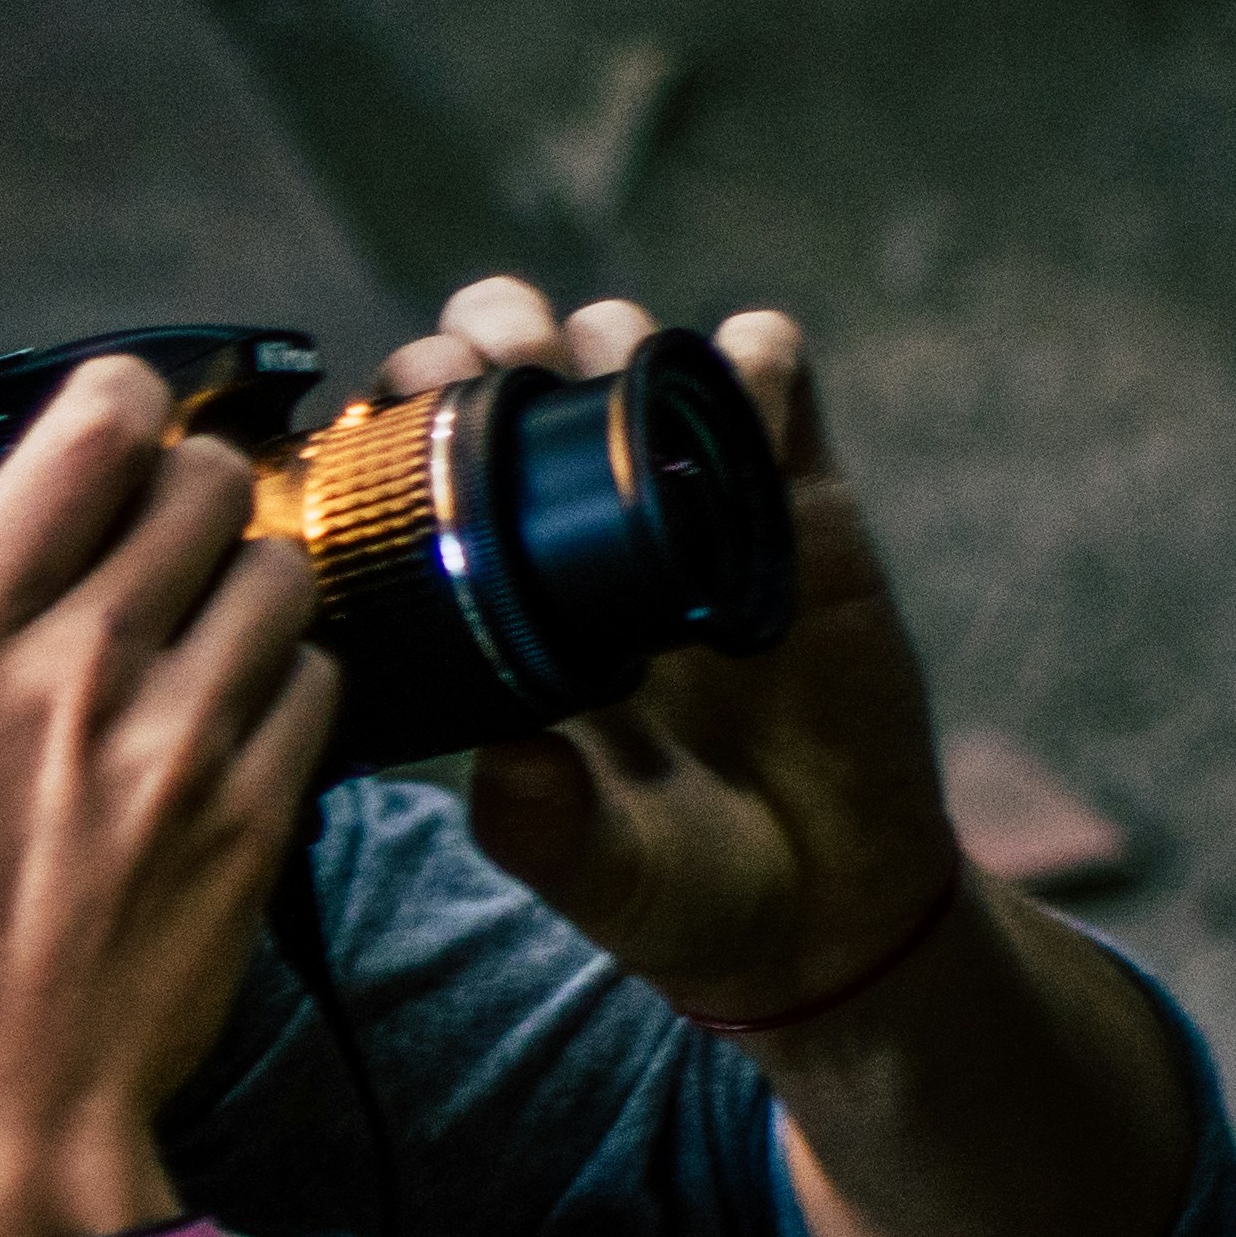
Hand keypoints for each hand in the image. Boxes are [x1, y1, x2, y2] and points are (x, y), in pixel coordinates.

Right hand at [0, 358, 337, 1236]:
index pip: (83, 431)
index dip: (119, 399)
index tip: (117, 417)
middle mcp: (69, 669)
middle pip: (205, 480)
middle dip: (192, 487)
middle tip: (169, 531)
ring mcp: (177, 742)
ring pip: (279, 569)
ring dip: (250, 580)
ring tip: (214, 628)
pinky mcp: (253, 817)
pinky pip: (317, 686)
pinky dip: (290, 686)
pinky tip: (239, 725)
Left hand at [390, 277, 957, 1021]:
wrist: (835, 907)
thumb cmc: (686, 892)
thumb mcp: (602, 875)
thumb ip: (546, 829)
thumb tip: (506, 764)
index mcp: (500, 595)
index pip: (426, 457)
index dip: (405, 410)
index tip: (400, 407)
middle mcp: (583, 531)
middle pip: (519, 363)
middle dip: (493, 329)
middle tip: (497, 363)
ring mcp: (691, 504)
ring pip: (632, 347)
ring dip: (609, 332)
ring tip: (601, 373)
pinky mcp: (798, 501)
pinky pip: (773, 378)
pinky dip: (753, 359)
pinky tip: (740, 403)